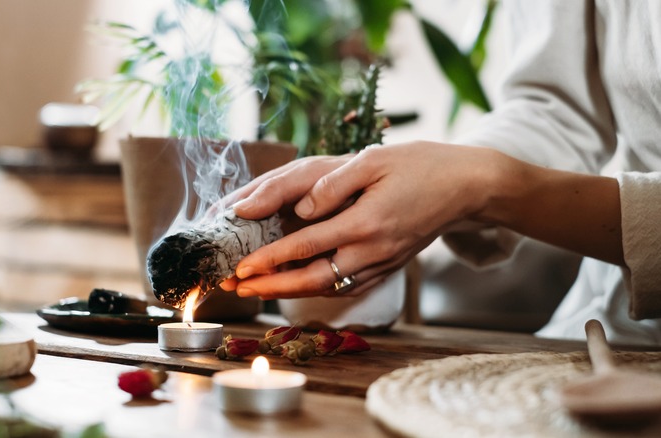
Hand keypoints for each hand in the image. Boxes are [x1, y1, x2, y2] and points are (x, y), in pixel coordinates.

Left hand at [225, 141, 496, 298]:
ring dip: (291, 292)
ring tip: (259, 290)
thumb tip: (302, 206)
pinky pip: (348, 286)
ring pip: (330, 287)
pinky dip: (319, 290)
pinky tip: (300, 286)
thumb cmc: (420, 165)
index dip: (270, 259)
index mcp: (365, 222)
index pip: (306, 246)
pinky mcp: (389, 266)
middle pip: (313, 279)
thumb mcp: (375, 160)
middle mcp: (373, 250)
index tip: (241, 266)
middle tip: (239, 288)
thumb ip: (334, 183)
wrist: (466, 187)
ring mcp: (383, 263)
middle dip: (272, 287)